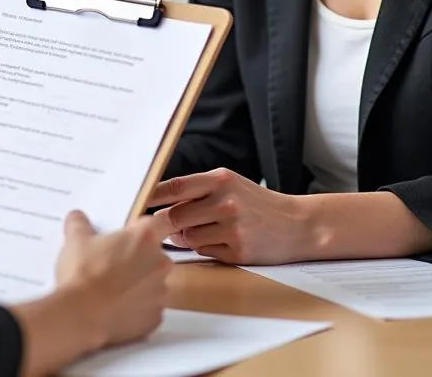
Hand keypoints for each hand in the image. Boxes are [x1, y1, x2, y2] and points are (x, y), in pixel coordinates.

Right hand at [54, 211, 171, 348]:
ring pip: (153, 282)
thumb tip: (78, 218)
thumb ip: (80, 222)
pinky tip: (116, 307)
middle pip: (155, 254)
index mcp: (145, 237)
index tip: (137, 231)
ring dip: (138, 283)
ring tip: (112, 289)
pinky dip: (136, 307)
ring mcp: (160, 293)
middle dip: (138, 257)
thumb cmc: (83, 272)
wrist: (81, 316)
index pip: (164, 221)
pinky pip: (149, 307)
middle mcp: (160, 263)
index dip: (150, 226)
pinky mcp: (155, 318)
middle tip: (113, 262)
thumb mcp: (75, 239)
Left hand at [149, 168, 306, 264]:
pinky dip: (205, 248)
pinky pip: (204, 252)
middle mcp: (225, 202)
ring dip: (186, 237)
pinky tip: (220, 241)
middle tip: (167, 225)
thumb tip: (158, 206)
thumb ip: (196, 191)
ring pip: (187, 237)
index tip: (134, 200)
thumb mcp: (229, 184)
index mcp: (220, 179)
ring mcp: (232, 228)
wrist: (297, 224)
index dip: (152, 195)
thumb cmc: (255, 202)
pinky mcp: (238, 251)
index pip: (176, 187)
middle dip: (169, 222)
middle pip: (176, 216)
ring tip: (204, 230)